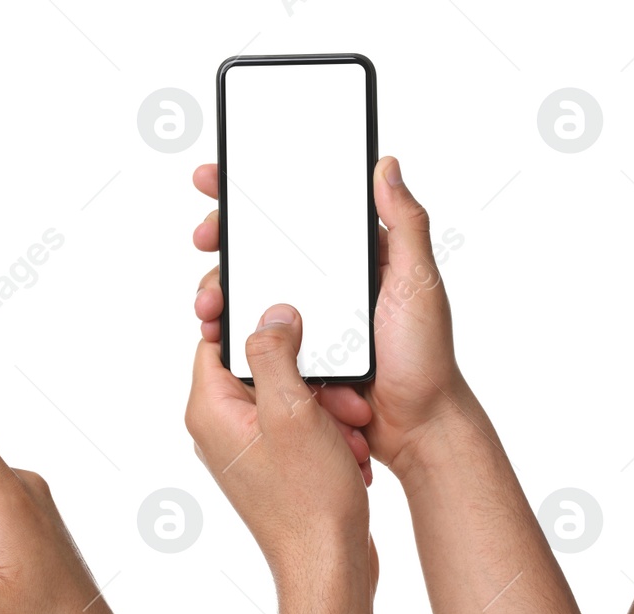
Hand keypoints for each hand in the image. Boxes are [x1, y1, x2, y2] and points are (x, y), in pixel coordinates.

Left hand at [184, 305, 376, 613]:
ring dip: (327, 404)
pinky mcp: (277, 464)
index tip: (289, 312)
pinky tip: (349, 448)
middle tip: (340, 393)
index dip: (252, 320)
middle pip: (263, 367)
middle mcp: (223, 428)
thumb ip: (274, 354)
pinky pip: (302, 426)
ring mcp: (249, 448)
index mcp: (211, 410)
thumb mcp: (292, 410)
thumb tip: (270, 314)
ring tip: (350, 427)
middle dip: (311, 374)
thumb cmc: (308, 500)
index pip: (217, 339)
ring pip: (290, 396)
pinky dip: (329, 429)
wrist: (329, 563)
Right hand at [190, 157, 467, 476]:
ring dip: (221, 288)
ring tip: (209, 300)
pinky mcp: (296, 351)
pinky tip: (215, 329)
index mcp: (354, 257)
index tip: (219, 181)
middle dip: (226, 240)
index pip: (301, 211)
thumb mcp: (419, 282)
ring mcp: (309, 318)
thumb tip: (387, 165)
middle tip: (206, 239)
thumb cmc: (427, 356)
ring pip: (252, 292)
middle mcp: (328, 282)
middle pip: (265, 248)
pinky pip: (254, 334)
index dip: (258, 193)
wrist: (417, 429)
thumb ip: (406, 223)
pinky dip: (230, 329)